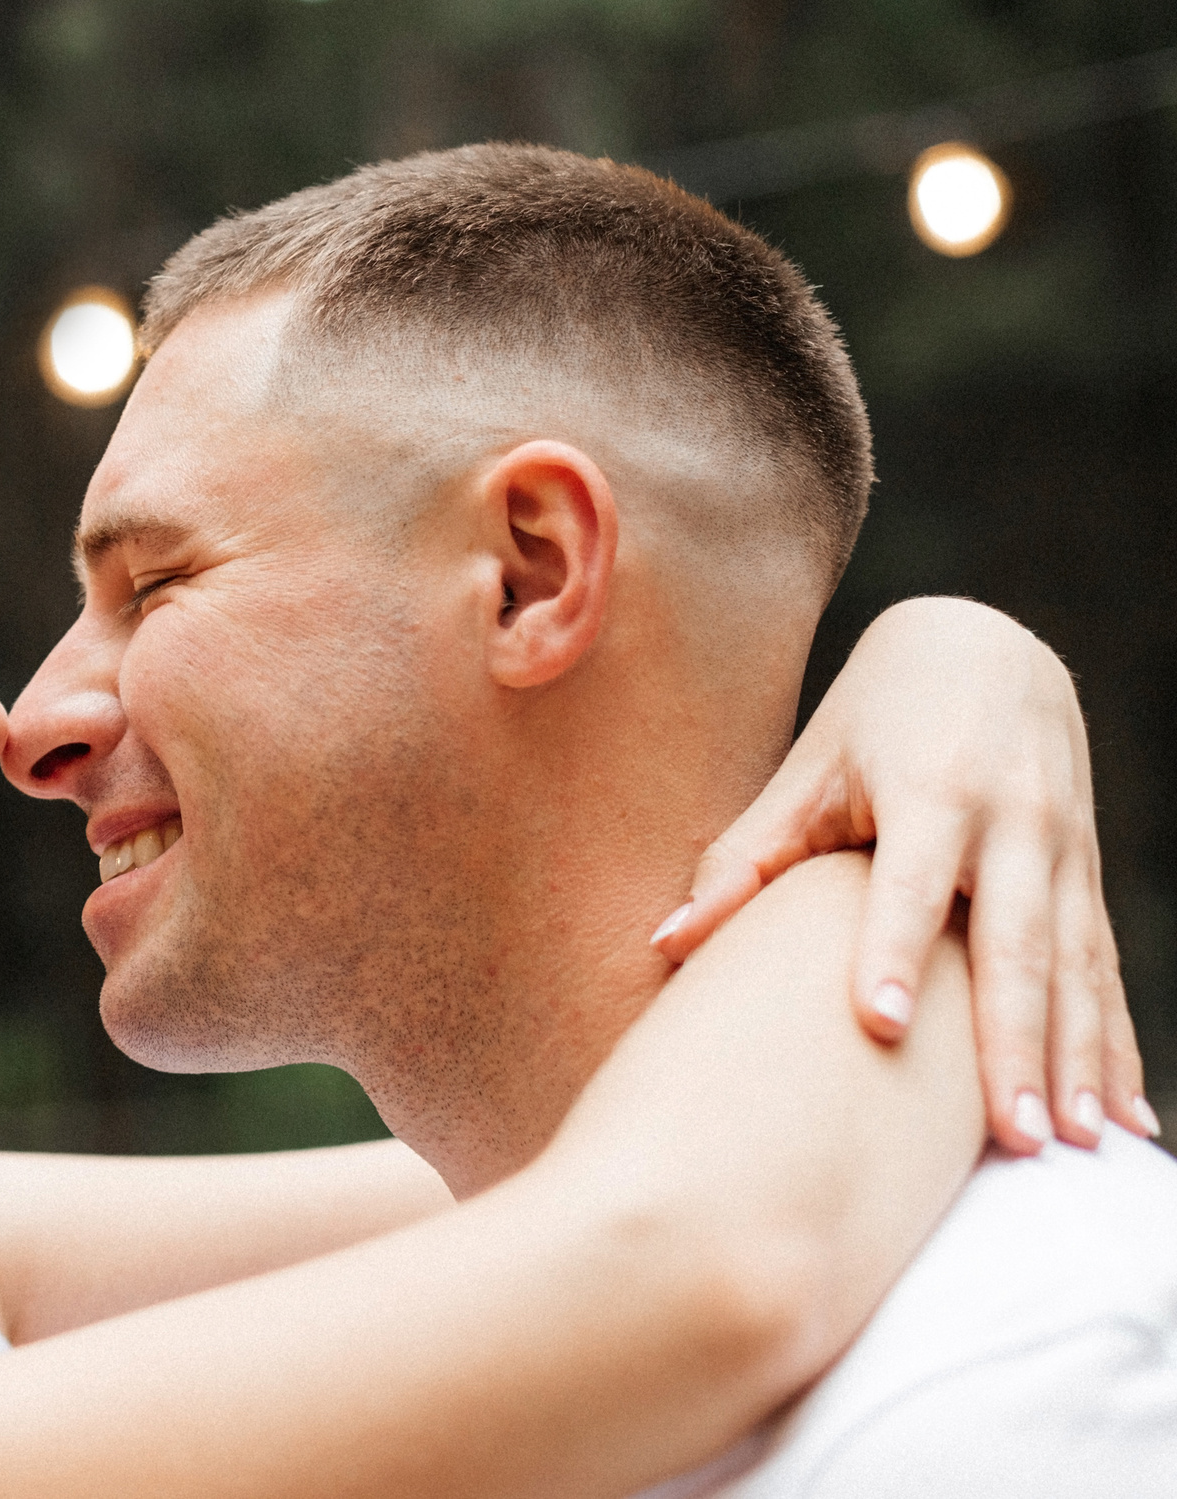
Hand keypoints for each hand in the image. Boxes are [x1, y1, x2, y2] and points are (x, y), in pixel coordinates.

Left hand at [653, 597, 1152, 1154]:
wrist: (988, 647)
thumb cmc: (873, 718)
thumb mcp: (806, 770)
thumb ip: (744, 859)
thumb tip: (666, 944)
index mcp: (931, 789)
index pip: (908, 882)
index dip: (894, 951)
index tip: (880, 1025)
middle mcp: (1012, 820)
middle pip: (1013, 943)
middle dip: (1015, 1042)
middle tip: (1010, 1134)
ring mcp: (1063, 851)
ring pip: (1076, 968)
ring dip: (1080, 1061)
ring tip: (1073, 1146)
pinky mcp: (1088, 876)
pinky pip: (1106, 971)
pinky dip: (1118, 1046)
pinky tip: (1125, 1120)